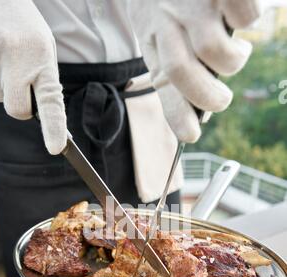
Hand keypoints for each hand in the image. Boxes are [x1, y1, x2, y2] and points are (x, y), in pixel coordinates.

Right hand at [0, 0, 66, 154]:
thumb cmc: (25, 28)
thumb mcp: (44, 50)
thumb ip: (44, 81)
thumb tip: (43, 116)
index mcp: (42, 59)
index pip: (51, 101)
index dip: (53, 127)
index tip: (55, 147)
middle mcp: (17, 58)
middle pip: (17, 110)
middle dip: (20, 106)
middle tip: (21, 84)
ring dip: (2, 86)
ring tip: (5, 59)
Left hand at [129, 0, 271, 142]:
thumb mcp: (155, 26)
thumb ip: (170, 63)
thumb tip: (189, 118)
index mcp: (154, 35)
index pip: (163, 82)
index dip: (177, 114)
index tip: (189, 136)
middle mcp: (169, 20)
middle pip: (184, 72)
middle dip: (209, 98)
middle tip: (221, 100)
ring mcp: (194, 3)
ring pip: (215, 50)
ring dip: (233, 62)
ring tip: (237, 53)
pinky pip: (243, 14)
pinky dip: (250, 21)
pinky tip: (244, 19)